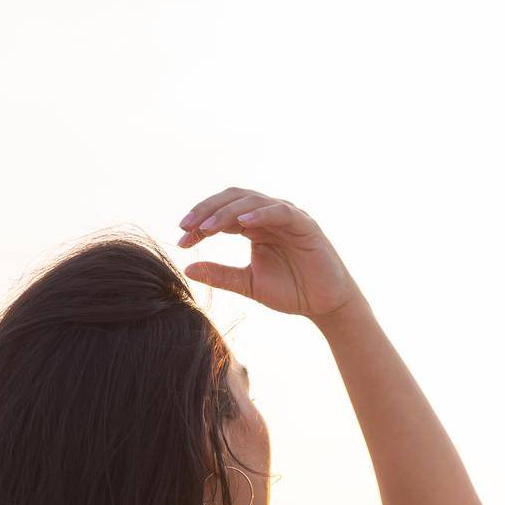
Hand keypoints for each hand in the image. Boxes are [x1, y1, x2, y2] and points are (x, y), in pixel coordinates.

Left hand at [176, 188, 361, 323]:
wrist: (324, 305)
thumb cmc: (290, 291)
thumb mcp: (247, 284)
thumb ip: (219, 275)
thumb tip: (186, 268)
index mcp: (253, 226)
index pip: (221, 215)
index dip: (199, 224)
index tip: (180, 239)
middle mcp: (267, 216)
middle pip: (232, 200)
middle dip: (206, 210)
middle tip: (185, 226)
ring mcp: (286, 216)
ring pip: (252, 201)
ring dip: (226, 212)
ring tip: (206, 227)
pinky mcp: (304, 224)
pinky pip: (279, 211)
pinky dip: (260, 214)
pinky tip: (242, 224)